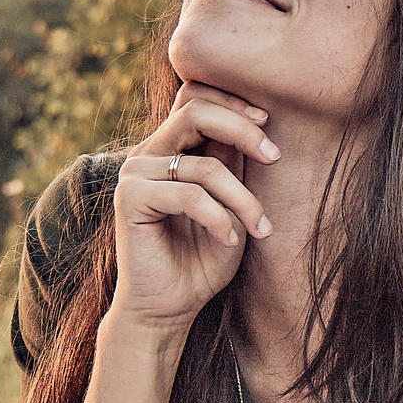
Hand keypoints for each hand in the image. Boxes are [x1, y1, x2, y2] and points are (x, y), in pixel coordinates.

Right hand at [112, 81, 282, 331]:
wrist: (170, 306)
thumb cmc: (204, 257)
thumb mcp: (232, 201)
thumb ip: (234, 163)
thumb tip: (257, 123)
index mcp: (172, 146)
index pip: (195, 95)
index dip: (233, 101)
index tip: (268, 126)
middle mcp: (150, 152)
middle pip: (195, 110)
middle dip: (242, 129)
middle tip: (274, 157)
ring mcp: (135, 173)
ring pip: (203, 165)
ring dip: (242, 198)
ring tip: (259, 227)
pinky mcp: (129, 199)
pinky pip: (188, 195)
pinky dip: (218, 218)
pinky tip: (229, 240)